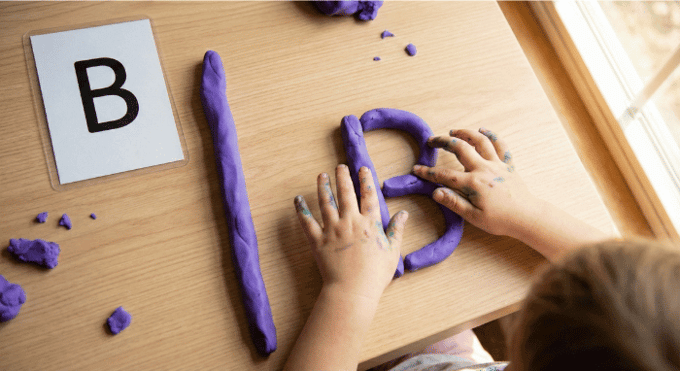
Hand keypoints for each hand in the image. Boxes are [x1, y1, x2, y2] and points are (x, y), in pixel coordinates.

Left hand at [294, 164, 408, 301]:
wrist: (353, 290)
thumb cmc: (375, 275)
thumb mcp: (392, 251)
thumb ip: (397, 230)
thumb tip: (404, 213)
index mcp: (369, 223)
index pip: (368, 196)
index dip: (366, 180)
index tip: (362, 169)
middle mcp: (350, 222)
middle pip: (345, 193)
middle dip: (343, 177)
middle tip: (340, 166)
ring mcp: (332, 230)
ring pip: (326, 202)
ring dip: (323, 187)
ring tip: (321, 175)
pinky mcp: (317, 241)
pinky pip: (307, 222)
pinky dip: (301, 210)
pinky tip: (297, 199)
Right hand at [412, 128, 538, 237]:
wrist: (527, 217)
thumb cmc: (500, 220)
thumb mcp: (474, 217)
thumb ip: (454, 202)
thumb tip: (436, 192)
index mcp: (473, 183)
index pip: (445, 175)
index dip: (428, 172)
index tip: (416, 169)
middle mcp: (484, 169)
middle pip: (460, 148)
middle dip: (443, 142)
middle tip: (432, 140)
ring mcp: (497, 165)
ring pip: (480, 141)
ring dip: (465, 133)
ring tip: (454, 131)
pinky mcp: (508, 165)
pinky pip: (501, 145)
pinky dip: (492, 136)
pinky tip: (483, 131)